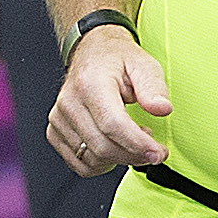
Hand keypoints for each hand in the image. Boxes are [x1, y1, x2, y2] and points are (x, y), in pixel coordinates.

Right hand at [45, 20, 171, 175]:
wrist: (92, 53)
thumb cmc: (118, 60)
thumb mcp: (144, 65)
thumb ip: (154, 87)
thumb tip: (162, 109)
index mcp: (90, 83)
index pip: (113, 124)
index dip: (137, 144)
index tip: (158, 153)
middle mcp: (69, 102)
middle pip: (102, 147)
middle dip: (134, 156)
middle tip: (154, 150)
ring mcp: (59, 119)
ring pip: (91, 159)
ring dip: (119, 158)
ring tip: (133, 139)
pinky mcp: (55, 131)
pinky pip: (79, 164)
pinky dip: (101, 164)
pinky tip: (114, 147)